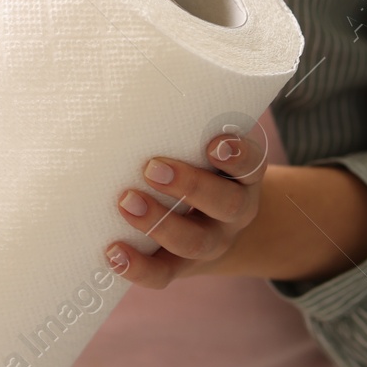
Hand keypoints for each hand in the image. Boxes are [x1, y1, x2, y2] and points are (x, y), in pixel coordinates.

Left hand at [106, 130, 266, 288]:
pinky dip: (138, 267)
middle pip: (226, 204)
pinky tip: (114, 251)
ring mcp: (210, 243)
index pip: (252, 165)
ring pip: (194, 242)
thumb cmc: (199, 168)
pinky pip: (164, 274)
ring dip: (159, 223)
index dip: (238, 156)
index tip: (214, 144)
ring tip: (127, 202)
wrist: (213, 224)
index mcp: (244, 177)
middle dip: (190, 186)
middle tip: (152, 168)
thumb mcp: (203, 148)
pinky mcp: (181, 267)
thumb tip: (135, 92)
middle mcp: (234, 212)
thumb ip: (184, 130)